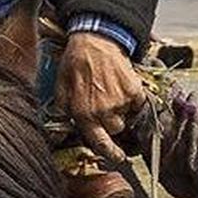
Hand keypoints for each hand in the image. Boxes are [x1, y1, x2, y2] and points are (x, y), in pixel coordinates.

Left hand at [55, 31, 144, 162]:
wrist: (94, 41)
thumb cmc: (75, 64)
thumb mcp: (60, 89)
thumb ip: (61, 114)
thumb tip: (59, 136)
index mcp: (83, 113)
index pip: (99, 144)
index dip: (110, 154)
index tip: (118, 157)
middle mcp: (103, 111)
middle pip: (115, 130)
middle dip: (111, 122)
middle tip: (105, 106)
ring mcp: (120, 101)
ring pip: (126, 117)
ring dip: (121, 109)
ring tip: (110, 92)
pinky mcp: (134, 90)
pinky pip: (138, 104)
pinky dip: (132, 98)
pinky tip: (121, 85)